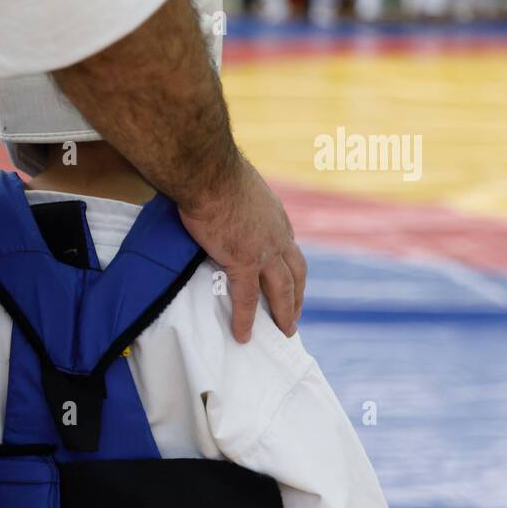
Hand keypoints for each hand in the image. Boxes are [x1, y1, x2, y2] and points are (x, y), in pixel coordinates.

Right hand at [177, 155, 306, 342]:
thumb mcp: (236, 183)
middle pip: (296, 272)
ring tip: (284, 331)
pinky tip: (243, 336)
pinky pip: (246, 298)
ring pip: (282, 289)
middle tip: (294, 316)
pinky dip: (245, 319)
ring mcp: (263, 250)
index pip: (289, 247)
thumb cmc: (214, 171)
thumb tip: (217, 197)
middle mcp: (278, 234)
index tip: (290, 281)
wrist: (209, 172)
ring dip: (284, 312)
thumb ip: (235, 198)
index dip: (290, 268)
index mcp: (276, 215)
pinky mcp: (243, 261)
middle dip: (297, 296)